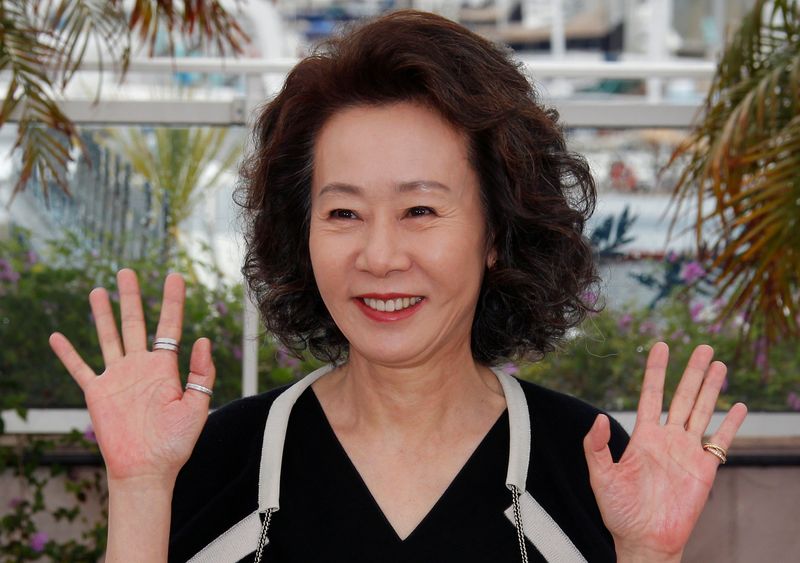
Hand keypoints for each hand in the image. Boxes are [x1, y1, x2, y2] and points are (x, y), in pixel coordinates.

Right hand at [49, 269, 215, 484]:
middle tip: (128, 271)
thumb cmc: (175, 443)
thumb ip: (201, 374)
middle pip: (135, 323)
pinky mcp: (97, 393)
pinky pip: (80, 368)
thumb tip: (203, 339)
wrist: (147, 470)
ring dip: (102, 314)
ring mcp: (117, 378)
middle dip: (132, 297)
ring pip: (108, 337)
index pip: (170, 326)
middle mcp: (140, 367)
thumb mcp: (197, 407)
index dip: (172, 300)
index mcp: (165, 368)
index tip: (175, 276)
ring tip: (99, 290)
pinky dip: (68, 353)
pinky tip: (58, 336)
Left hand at [583, 342, 746, 560]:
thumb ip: (596, 447)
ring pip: (702, 412)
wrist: (644, 540)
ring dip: (712, 389)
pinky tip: (739, 406)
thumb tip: (599, 417)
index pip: (651, 395)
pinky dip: (731, 425)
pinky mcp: (704, 470)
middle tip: (704, 347)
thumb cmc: (619, 511)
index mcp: (643, 437)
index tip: (662, 346)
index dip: (657, 371)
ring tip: (720, 364)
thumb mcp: (600, 477)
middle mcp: (667, 439)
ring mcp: (687, 453)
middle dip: (693, 372)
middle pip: (682, 397)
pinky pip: (721, 442)